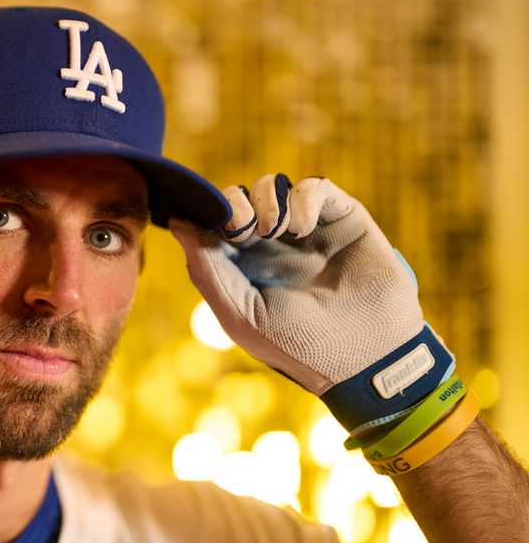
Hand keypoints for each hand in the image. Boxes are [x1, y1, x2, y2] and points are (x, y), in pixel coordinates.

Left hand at [169, 174, 455, 435]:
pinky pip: (313, 187)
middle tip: (246, 230)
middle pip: (238, 198)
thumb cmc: (297, 344)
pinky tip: (303, 229)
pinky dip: (302, 199)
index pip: (213, 223)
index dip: (209, 215)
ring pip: (271, 186)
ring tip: (277, 231)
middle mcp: (270, 245)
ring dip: (266, 201)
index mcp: (241, 266)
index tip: (219, 230)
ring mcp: (305, 230)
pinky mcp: (341, 218)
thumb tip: (177, 222)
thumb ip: (206, 269)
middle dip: (235, 205)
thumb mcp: (240, 314)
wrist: (366, 355)